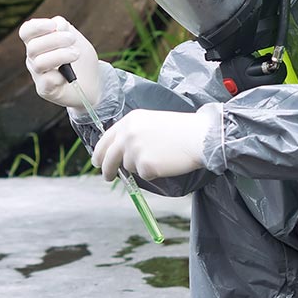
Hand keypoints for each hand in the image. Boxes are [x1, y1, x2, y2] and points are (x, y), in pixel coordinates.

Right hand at [19, 16, 100, 108]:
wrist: (92, 82)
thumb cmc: (79, 58)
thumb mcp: (75, 37)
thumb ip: (64, 27)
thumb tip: (56, 25)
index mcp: (37, 41)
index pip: (26, 32)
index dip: (36, 26)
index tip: (53, 25)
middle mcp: (33, 58)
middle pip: (33, 46)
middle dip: (55, 39)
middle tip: (72, 39)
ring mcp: (37, 75)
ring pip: (39, 63)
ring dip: (60, 56)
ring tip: (76, 54)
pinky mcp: (45, 89)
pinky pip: (47, 81)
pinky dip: (60, 76)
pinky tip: (69, 75)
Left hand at [92, 107, 214, 180]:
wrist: (199, 136)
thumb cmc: (180, 130)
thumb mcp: (151, 122)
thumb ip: (133, 133)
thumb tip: (120, 152)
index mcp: (129, 121)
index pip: (105, 139)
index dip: (100, 152)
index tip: (98, 161)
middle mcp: (127, 134)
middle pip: (108, 157)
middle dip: (107, 169)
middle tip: (108, 176)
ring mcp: (134, 150)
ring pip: (129, 167)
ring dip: (140, 166)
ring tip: (160, 156)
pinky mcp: (144, 165)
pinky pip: (144, 175)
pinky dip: (153, 172)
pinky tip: (165, 162)